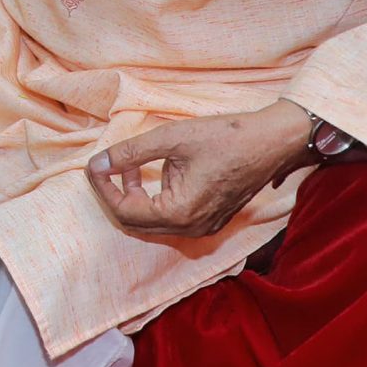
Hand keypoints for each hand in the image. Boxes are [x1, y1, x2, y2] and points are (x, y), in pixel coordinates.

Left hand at [86, 99, 316, 238]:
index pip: (125, 211)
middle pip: (135, 222)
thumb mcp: (171, 138)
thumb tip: (98, 162)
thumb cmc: (226, 137)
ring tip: (127, 167)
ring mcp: (203, 228)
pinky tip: (150, 175)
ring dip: (133, 198)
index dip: (103, 188)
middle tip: (104, 167)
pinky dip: (153, 201)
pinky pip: (171, 219)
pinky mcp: (210, 220)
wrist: (272, 142)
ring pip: (153, 223)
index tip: (94, 165)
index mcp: (180, 212)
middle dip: (114, 195)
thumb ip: (130, 153)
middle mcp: (191, 229)